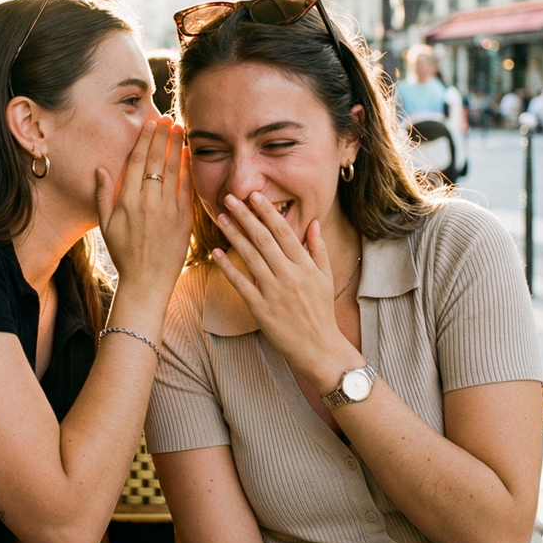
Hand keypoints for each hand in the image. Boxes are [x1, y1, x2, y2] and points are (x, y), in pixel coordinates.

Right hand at [96, 117, 192, 303]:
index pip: (137, 162)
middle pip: (156, 161)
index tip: (150, 123)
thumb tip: (100, 169)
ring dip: (177, 147)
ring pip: (174, 171)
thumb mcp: (106, 226)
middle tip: (169, 119)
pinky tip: (189, 155)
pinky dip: (189, 170)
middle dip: (163, 137)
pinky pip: (187, 189)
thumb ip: (102, 195)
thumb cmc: (124, 255)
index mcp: (127, 202)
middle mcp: (148, 202)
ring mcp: (168, 211)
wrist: (146, 282)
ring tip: (181, 129)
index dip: (144, 140)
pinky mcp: (184, 220)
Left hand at [212, 192, 357, 391]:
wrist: (318, 347)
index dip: (267, 211)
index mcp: (304, 265)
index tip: (254, 195)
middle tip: (230, 198)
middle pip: (263, 239)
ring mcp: (274, 292)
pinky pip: (241, 283)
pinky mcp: (260, 308)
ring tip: (221, 217)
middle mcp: (289, 275)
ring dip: (234, 235)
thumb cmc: (321, 311)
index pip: (283, 231)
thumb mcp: (325, 277)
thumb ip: (319, 248)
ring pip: (250, 256)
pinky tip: (216, 252)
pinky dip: (228, 267)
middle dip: (245, 216)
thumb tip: (314, 222)